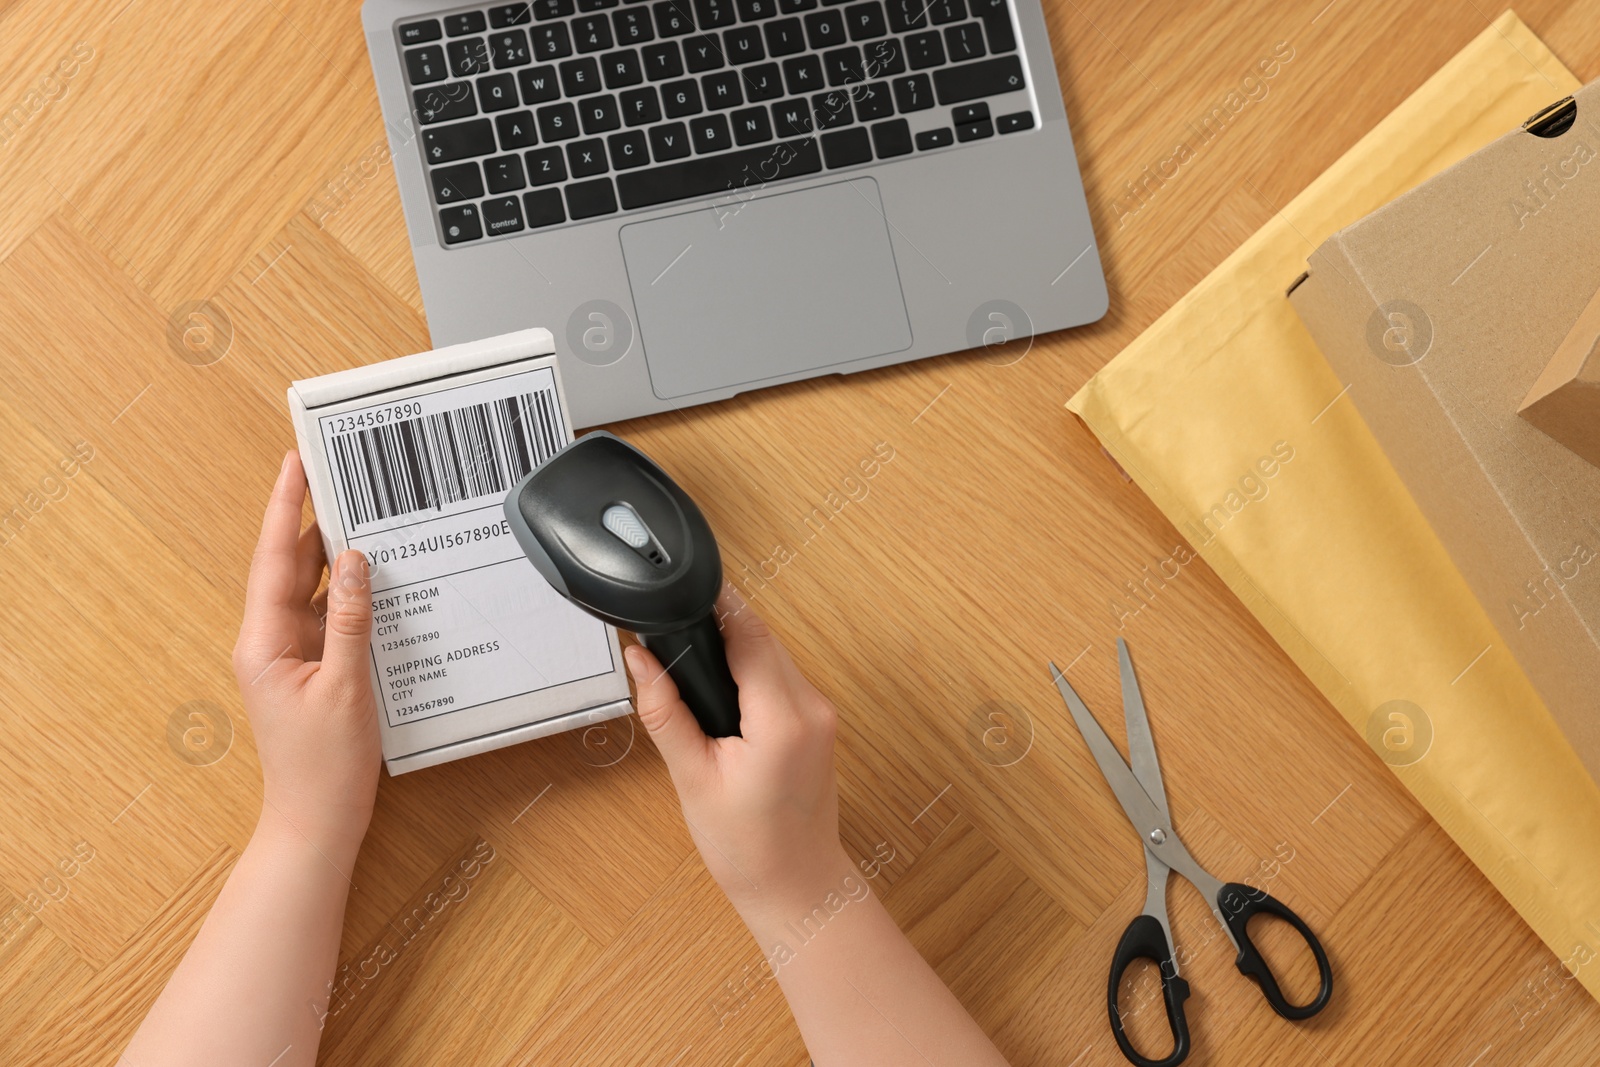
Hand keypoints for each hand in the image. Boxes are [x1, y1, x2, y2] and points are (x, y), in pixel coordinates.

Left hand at [232, 451, 380, 866]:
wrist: (317, 821)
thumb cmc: (324, 767)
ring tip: (362, 516)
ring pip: (309, 591)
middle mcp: (269, 643)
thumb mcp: (346, 686)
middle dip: (313, 522)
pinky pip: (327, 618)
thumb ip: (350, 619)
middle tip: (340, 477)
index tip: (296, 464)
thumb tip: (354, 561)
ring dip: (333, 558)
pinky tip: (375, 581)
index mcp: (264, 642)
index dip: (285, 508)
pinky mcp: (310, 671)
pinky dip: (348, 596)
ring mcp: (288, 657)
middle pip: (289, 568)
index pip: (273, 558)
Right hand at [626, 587, 851, 919]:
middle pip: (763, 637)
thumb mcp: (692, 778)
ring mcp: (823, 714)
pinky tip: (723, 691)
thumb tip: (641, 659)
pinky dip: (753, 672)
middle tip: (672, 627)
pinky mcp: (820, 722)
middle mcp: (812, 708)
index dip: (715, 604)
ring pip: (775, 653)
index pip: (749, 633)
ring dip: (738, 648)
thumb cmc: (746, 847)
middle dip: (720, 627)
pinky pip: (784, 676)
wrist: (796, 887)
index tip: (679, 589)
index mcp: (782, 720)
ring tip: (691, 662)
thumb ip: (665, 712)